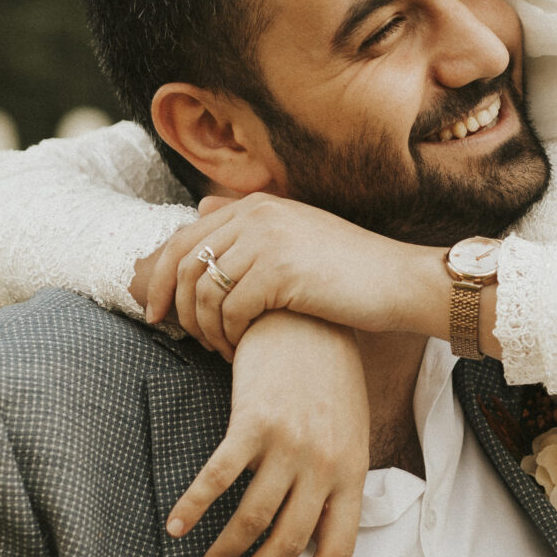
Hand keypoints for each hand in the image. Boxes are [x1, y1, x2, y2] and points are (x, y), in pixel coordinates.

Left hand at [140, 195, 446, 358]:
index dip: (158, 279)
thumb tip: (199, 210)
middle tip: (183, 340)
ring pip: (203, 291)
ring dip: (205, 329)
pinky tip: (240, 352)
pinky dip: (228, 337)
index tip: (156, 314)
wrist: (401, 282)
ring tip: (222, 349)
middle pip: (183, 263)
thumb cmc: (350, 270)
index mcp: (256, 205)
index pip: (184, 238)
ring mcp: (267, 240)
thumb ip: (249, 226)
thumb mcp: (296, 236)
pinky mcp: (279, 272)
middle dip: (174, 307)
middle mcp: (256, 215)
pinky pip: (229, 310)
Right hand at [166, 315, 368, 556]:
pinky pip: (217, 478)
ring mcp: (289, 445)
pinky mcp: (253, 422)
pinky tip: (176, 526)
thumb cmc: (329, 379)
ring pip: (251, 519)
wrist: (308, 319)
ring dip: (224, 552)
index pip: (339, 548)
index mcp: (352, 472)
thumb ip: (335, 478)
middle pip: (287, 543)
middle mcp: (324, 465)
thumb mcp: (349, 432)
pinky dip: (193, 508)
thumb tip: (312, 529)